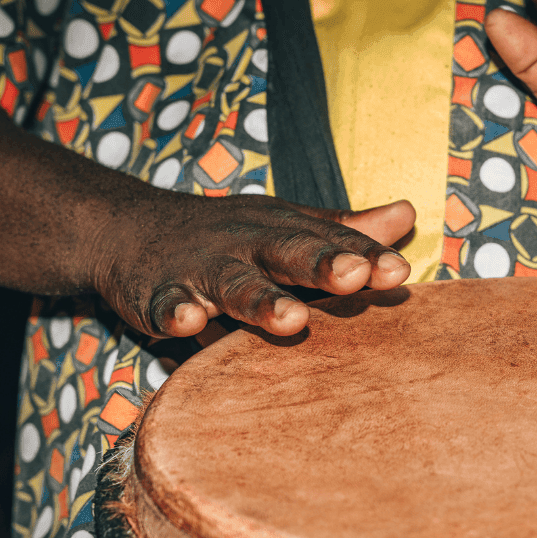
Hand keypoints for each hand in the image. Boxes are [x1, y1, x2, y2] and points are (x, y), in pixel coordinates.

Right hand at [90, 194, 414, 337]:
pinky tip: (190, 323)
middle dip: (323, 264)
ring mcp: (203, 269)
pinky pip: (168, 305)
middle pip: (289, 253)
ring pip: (236, 285)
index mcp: (285, 230)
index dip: (364, 256)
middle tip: (354, 277)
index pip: (332, 242)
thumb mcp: (287, 226)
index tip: (398, 271)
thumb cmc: (230, 237)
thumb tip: (408, 214)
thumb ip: (345, 229)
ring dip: (263, 301)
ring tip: (293, 320)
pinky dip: (177, 313)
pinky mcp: (158, 294)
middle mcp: (248, 245)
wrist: (128, 228)